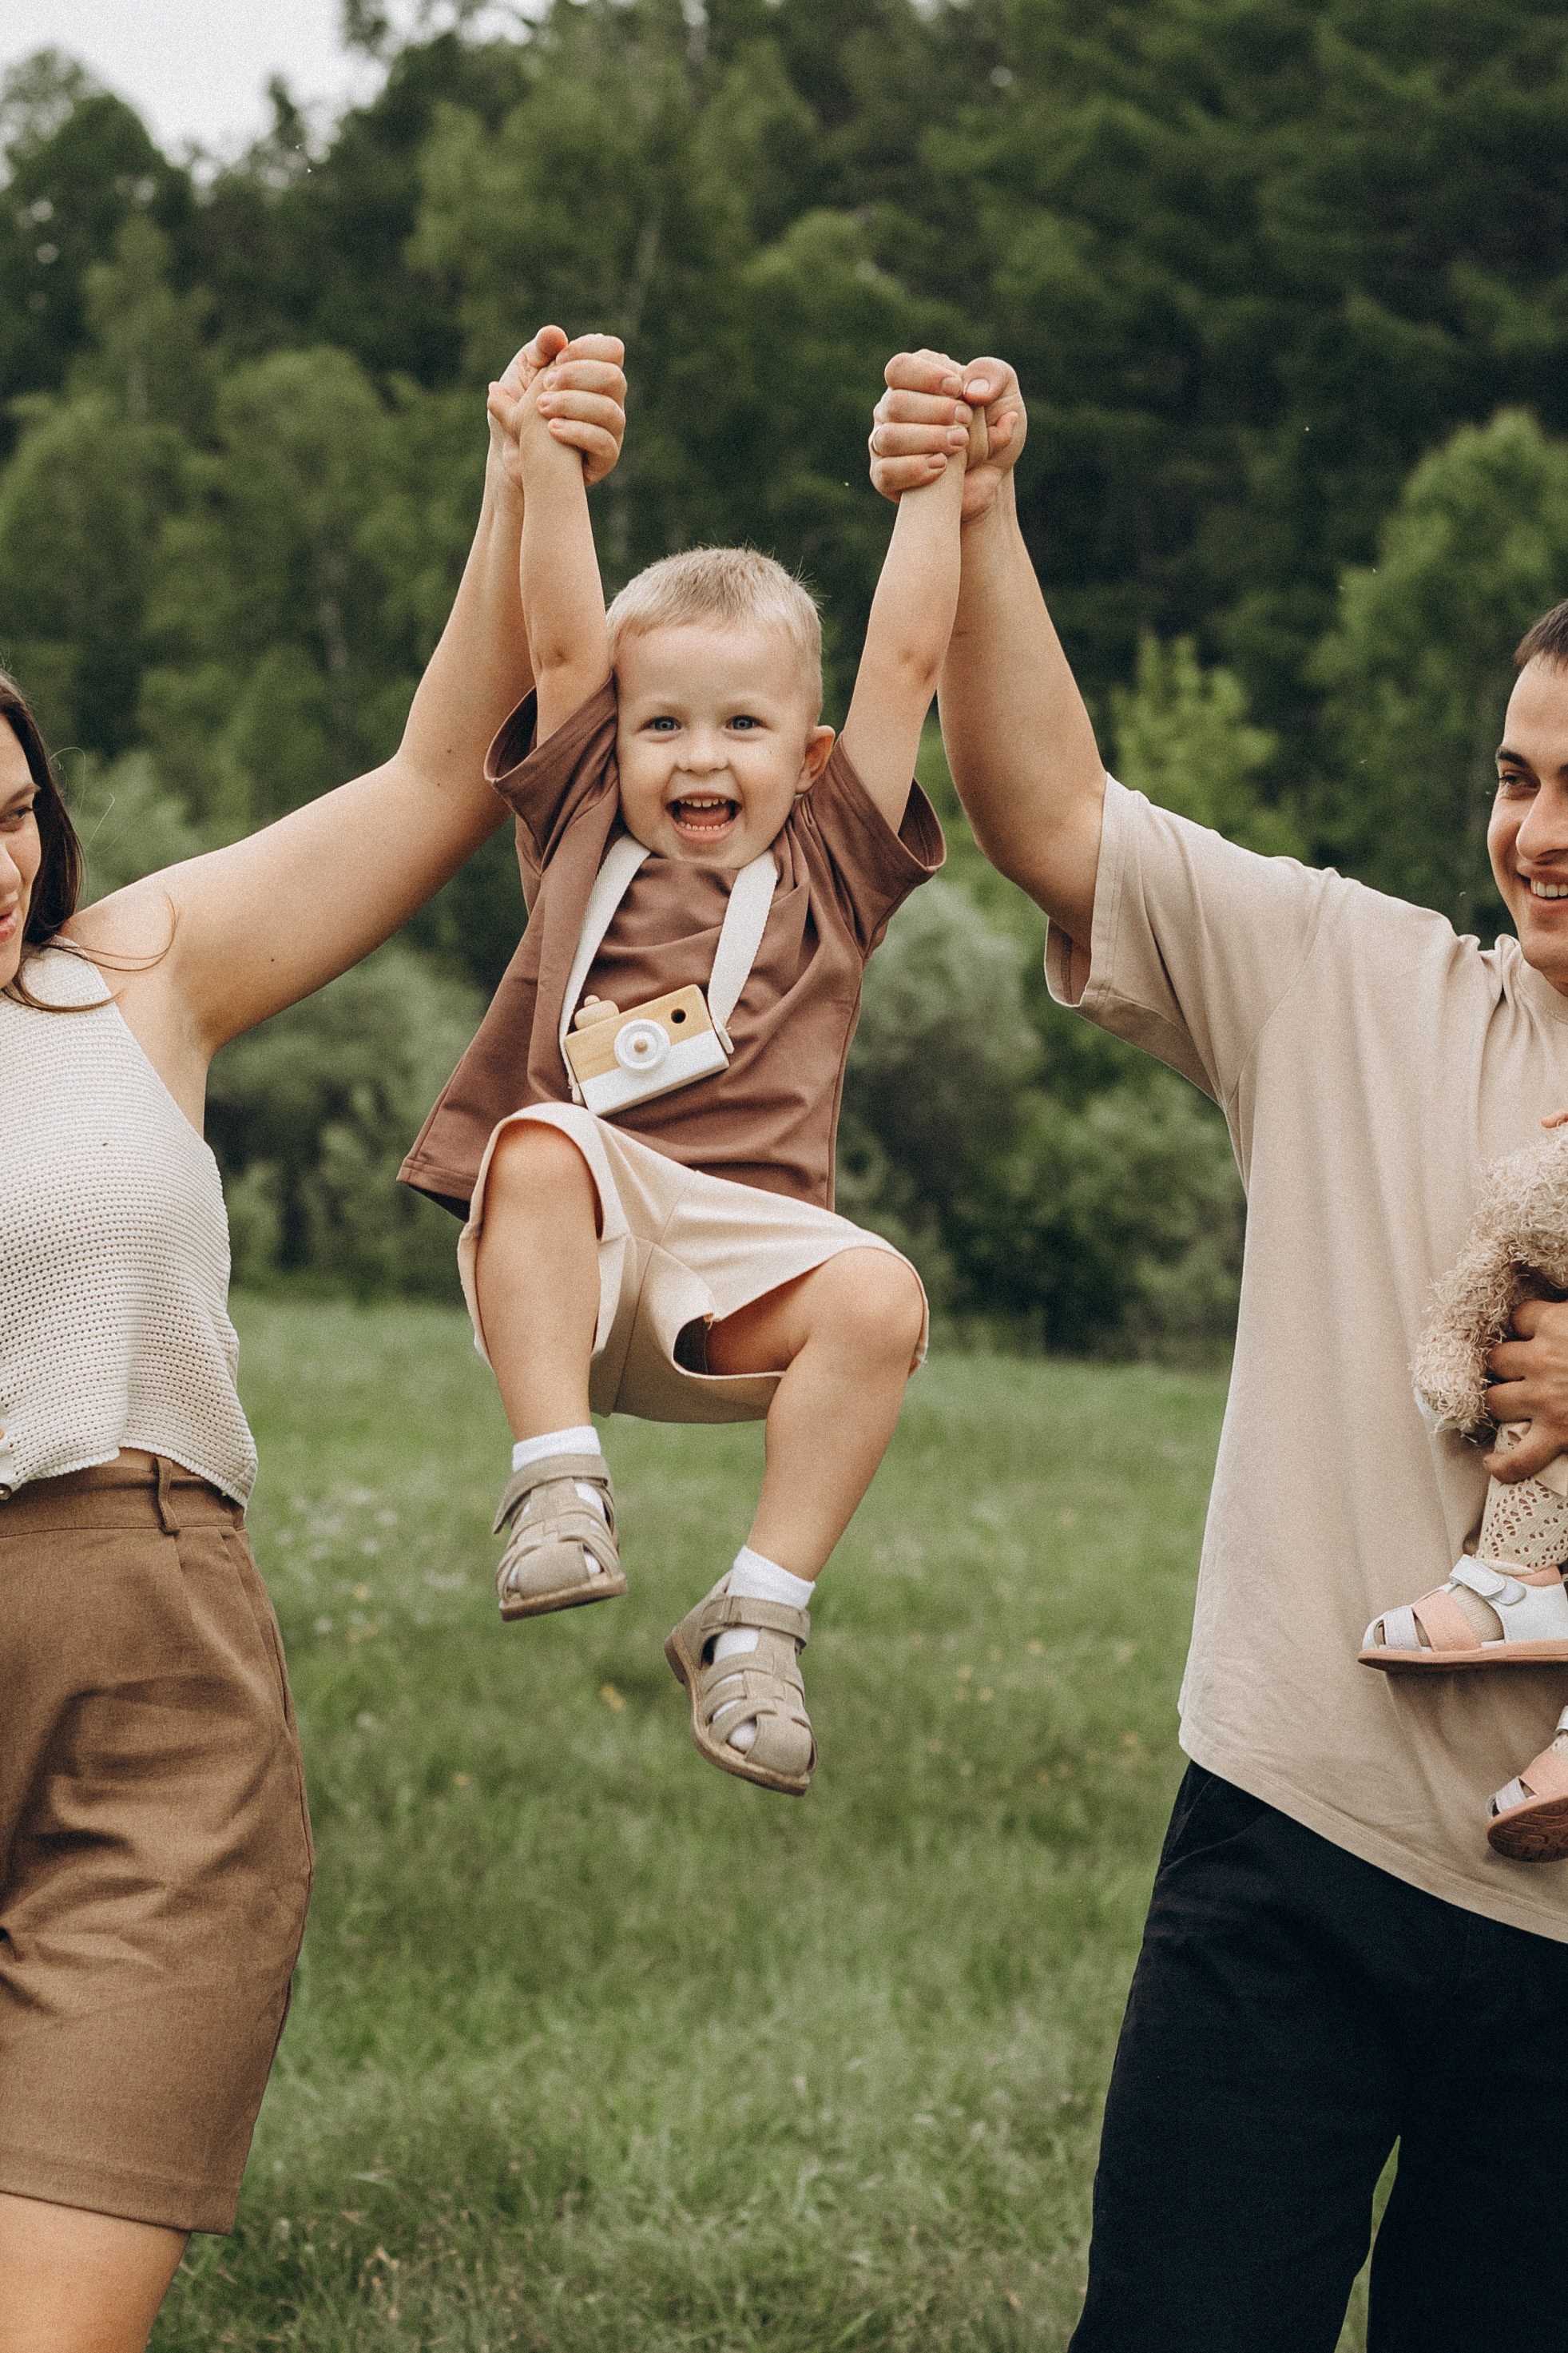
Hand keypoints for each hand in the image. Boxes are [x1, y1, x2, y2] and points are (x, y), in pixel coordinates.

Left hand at [487, 325, 626, 491]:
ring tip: (542, 407)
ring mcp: (611, 431)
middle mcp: (610, 401)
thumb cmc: (520, 410)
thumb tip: (556, 335)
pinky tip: (551, 429)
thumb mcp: (523, 374)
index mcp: (595, 376)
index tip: (558, 358)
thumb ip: (540, 351)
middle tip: (546, 384)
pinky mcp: (605, 459)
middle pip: (615, 378)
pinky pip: (604, 442)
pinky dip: (577, 432)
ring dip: (573, 404)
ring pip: (609, 410)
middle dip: (578, 376)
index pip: (613, 351)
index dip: (589, 349)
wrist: (511, 454)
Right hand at [870, 349, 1026, 521]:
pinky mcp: (885, 476)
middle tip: (965, 420)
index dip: (926, 377)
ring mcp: (884, 442)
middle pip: (894, 403)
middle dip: (935, 412)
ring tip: (960, 443)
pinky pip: (884, 473)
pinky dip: (914, 469)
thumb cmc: (993, 428)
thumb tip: (972, 391)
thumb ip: (993, 375)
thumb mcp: (1004, 393)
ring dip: (928, 439)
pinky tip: (941, 466)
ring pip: (889, 437)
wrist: (991, 475)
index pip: (900, 368)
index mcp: (914, 380)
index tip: (958, 389)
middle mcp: (892, 408)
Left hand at [1482, 1296, 1567, 1479]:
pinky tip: (1493, 1463)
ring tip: (1514, 1404)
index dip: (1525, 1326)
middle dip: (1508, 1364)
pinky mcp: (1558, 1434)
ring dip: (1502, 1402)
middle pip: (1498, 1358)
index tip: (1535, 1332)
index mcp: (1557, 1323)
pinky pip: (1519, 1457)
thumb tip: (1562, 1311)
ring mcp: (1546, 1399)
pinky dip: (1504, 1465)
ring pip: (1495, 1400)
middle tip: (1525, 1370)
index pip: (1520, 1317)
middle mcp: (1542, 1359)